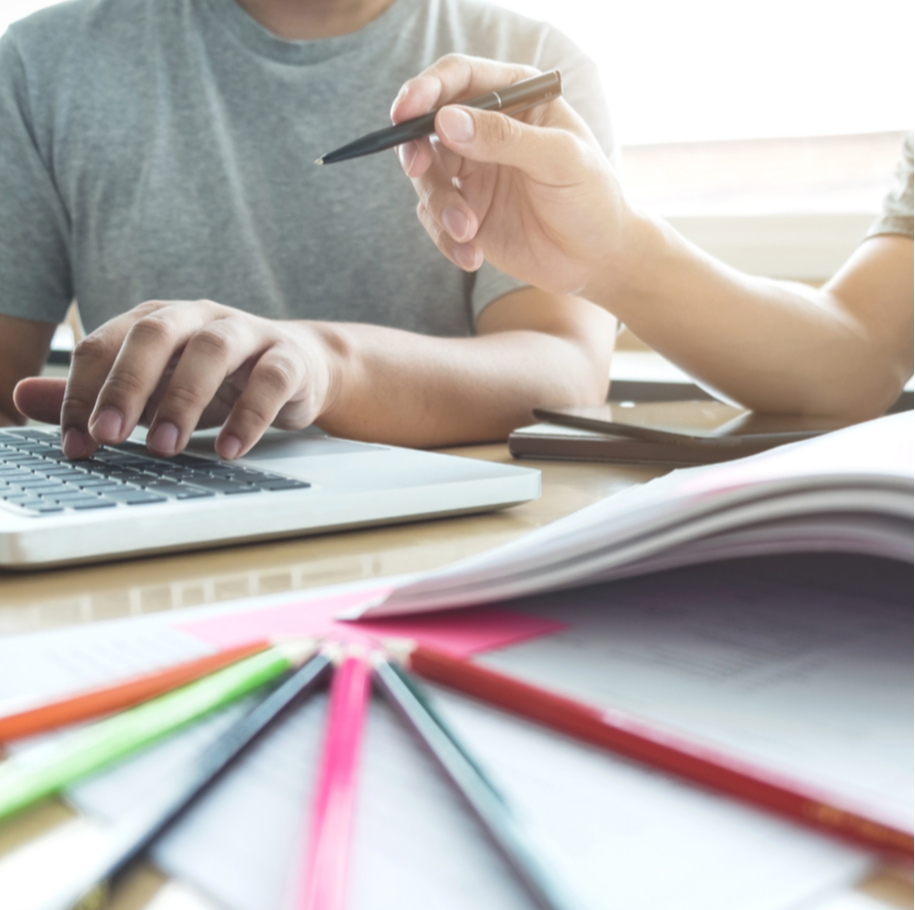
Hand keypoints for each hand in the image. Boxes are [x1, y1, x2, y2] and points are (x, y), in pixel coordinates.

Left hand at [13, 300, 340, 459]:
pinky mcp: (288, 359)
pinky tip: (229, 450)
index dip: (83, 392)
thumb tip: (22, 396)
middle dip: (125, 385)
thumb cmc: (220, 380)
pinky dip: (249, 416)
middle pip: (155, 334)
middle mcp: (199, 317)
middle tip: (107, 436)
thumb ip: (96, 393)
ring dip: (184, 399)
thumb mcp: (154, 388)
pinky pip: (270, 380)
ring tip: (165, 448)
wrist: (300, 368)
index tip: (77, 443)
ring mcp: (247, 333)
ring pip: (212, 350)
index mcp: (157, 320)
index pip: (106, 344)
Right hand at [391, 55, 635, 299]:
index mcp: (514, 99)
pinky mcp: (466, 213)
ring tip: (468, 231)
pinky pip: (434, 220)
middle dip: (416, 150)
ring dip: (440, 205)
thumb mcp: (558, 160)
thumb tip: (446, 121)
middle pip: (428, 127)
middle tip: (419, 170)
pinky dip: (446, 239)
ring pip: (427, 178)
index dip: (427, 89)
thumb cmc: (592, 198)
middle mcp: (487, 131)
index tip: (406, 112)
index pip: (459, 78)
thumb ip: (505, 137)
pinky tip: (472, 255)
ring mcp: (474, 174)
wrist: (598, 260)